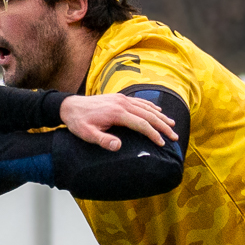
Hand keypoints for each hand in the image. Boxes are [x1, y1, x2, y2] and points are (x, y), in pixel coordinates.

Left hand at [58, 92, 176, 152]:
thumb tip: (118, 146)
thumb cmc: (78, 122)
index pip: (141, 124)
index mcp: (117, 113)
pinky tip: (158, 112)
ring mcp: (122, 99)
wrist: (70, 106)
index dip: (153, 134)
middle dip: (163, 126)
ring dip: (160, 116)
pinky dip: (151, 107)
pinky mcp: (119, 98)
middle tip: (175, 137)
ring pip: (146, 108)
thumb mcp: (87, 134)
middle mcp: (122, 103)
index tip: (162, 143)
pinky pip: (140, 102)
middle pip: (148, 115)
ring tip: (172, 125)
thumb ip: (103, 140)